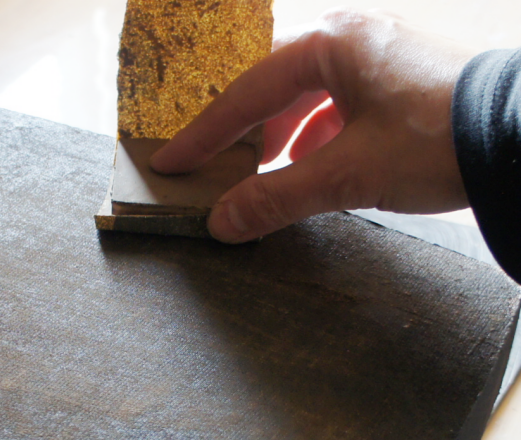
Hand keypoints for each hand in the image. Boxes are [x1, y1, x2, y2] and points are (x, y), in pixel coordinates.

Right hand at [150, 9, 476, 242]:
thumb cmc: (444, 140)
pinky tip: (310, 165)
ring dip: (279, 139)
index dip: (204, 133)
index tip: (170, 161)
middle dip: (241, 132)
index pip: (247, 93)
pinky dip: (316, 139)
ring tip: (257, 174)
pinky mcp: (402, 84)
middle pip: (273, 89)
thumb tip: (223, 222)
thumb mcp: (349, 173)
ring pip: (308, 99)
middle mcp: (353, 41)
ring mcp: (380, 60)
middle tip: (209, 167)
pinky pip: (340, 108)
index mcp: (332, 45)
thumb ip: (278, 197)